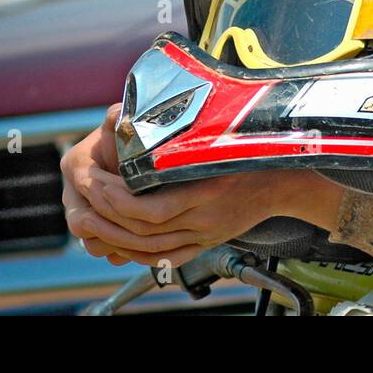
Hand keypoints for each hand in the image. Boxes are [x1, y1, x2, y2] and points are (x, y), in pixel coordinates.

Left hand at [61, 107, 345, 266]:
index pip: (147, 208)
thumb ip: (180, 130)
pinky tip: (122, 242)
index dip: (115, 198)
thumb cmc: (257, 147)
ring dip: (115, 236)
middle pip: (143, 230)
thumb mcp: (221, 133)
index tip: (92, 179)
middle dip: (106, 216)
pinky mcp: (207, 242)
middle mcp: (205, 219)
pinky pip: (166, 258)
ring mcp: (206, 234)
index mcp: (207, 190)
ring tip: (92, 218)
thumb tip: (131, 114)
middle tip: (82, 197)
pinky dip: (138, 252)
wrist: (290, 177)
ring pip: (150, 248)